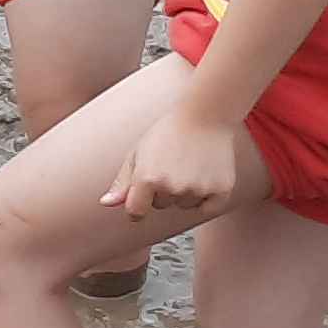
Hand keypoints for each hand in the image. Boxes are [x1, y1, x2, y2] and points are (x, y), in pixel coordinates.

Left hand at [103, 105, 247, 221]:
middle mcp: (171, 187)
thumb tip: (106, 204)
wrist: (204, 116)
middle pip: (161, 205)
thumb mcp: (137, 153)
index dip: (137, 206)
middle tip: (170, 164)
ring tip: (188, 165)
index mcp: (146, 178)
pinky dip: (206, 199)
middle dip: (162, 190)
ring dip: (185, 193)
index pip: (136, 211)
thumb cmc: (166, 134)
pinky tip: (204, 175)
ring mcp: (197, 189)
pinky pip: (208, 208)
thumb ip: (122, 182)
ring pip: (184, 205)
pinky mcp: (221, 189)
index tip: (140, 200)